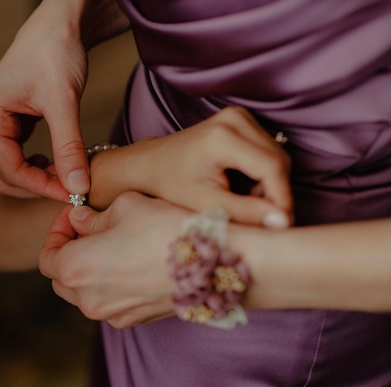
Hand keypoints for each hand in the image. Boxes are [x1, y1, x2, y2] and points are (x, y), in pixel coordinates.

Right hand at [0, 2, 89, 199]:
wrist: (58, 26)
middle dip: (30, 187)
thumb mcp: (64, 102)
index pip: (8, 170)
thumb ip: (68, 147)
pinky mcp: (3, 124)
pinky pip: (5, 159)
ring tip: (54, 174)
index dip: (40, 187)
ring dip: (21, 182)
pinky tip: (49, 162)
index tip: (71, 192)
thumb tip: (77, 186)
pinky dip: (24, 169)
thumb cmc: (55, 52)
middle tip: (66, 185)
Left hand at [40, 192, 184, 327]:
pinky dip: (112, 285)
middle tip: (91, 230)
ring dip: (91, 270)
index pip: (47, 257)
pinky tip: (134, 262)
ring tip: (115, 245)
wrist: (215, 262)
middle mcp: (89, 300)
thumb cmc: (167, 228)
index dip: (56, 233)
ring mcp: (114, 314)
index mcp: (76, 269)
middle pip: (62, 279)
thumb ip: (93, 217)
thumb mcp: (125, 206)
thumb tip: (79, 221)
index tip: (73, 218)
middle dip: (70, 253)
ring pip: (86, 293)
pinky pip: (111, 302)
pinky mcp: (136, 320)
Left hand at [90, 107, 292, 227]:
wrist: (151, 163)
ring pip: (277, 154)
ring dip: (270, 182)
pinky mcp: (240, 118)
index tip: (282, 223)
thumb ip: (245, 212)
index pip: (272, 167)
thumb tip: (283, 222)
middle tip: (260, 216)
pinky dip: (263, 171)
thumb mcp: (205, 204)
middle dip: (275, 191)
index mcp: (223, 137)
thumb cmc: (171, 185)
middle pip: (278, 160)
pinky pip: (268, 148)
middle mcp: (234, 119)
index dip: (281, 197)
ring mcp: (238, 115)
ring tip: (246, 200)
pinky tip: (244, 185)